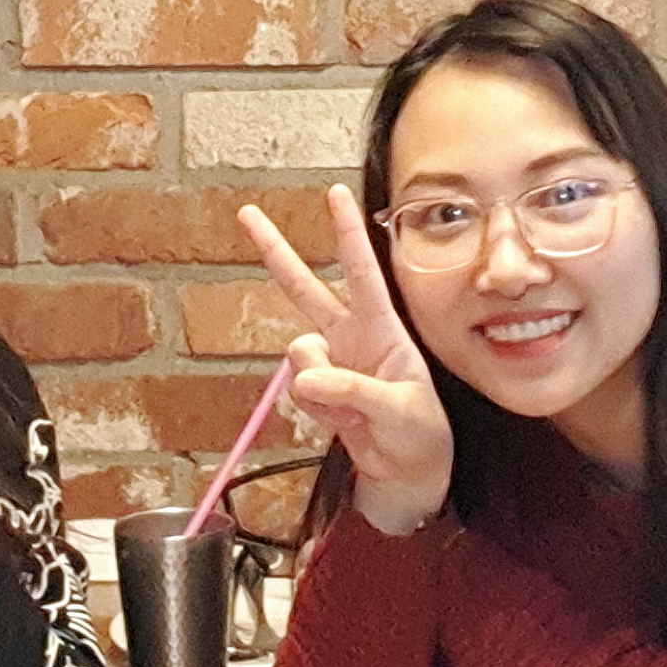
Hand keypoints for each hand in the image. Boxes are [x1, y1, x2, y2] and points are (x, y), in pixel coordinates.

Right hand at [238, 186, 452, 535]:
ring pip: (298, 353)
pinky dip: (317, 411)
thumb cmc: (420, 434)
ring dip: (318, 384)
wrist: (408, 474)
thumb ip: (354, 392)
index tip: (336, 192)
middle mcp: (350, 336)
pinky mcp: (314, 390)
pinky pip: (297, 391)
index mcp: (383, 328)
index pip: (363, 271)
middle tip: (246, 214)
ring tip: (353, 413)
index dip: (348, 232)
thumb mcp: (401, 411)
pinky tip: (343, 423)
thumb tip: (306, 378)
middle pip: (305, 287)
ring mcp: (329, 362)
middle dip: (275, 252)